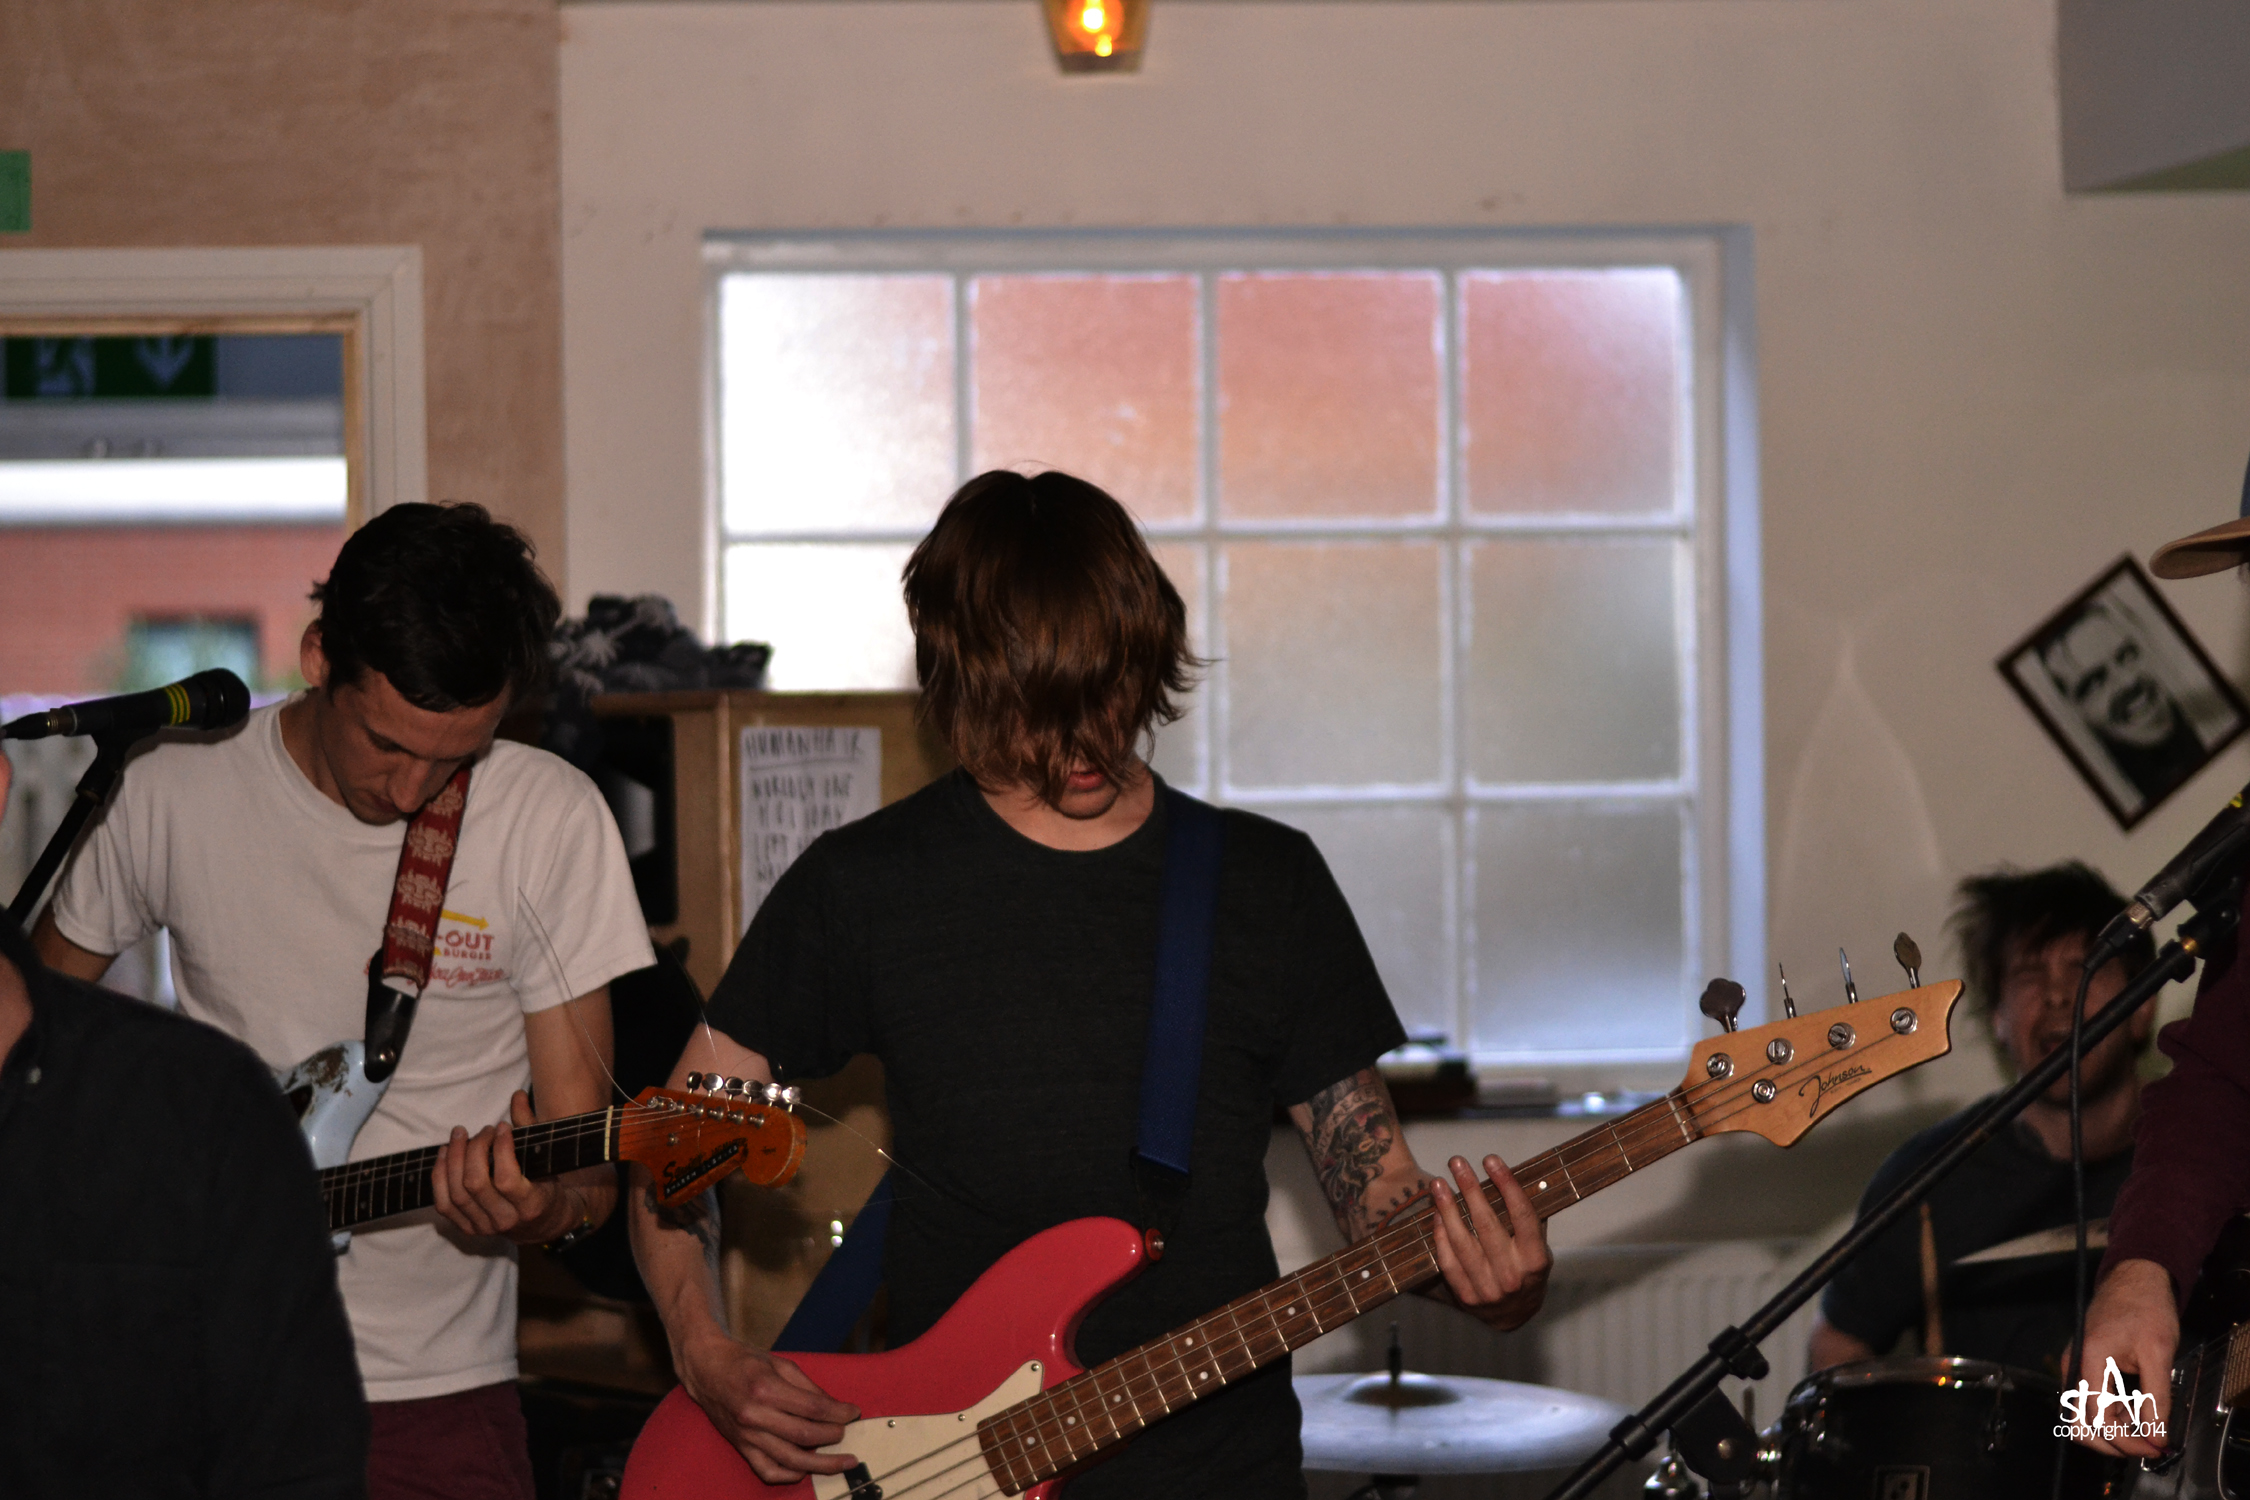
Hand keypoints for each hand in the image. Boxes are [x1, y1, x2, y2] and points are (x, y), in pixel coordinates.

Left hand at [431, 1090, 559, 1243]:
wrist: (543, 1223)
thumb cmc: (547, 1184)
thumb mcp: (545, 1158)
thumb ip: (530, 1126)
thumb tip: (517, 1095)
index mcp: (531, 1205)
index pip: (506, 1179)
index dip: (500, 1149)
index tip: (502, 1127)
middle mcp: (505, 1221)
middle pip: (475, 1184)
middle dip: (474, 1149)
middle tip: (483, 1130)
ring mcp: (483, 1227)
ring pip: (456, 1193)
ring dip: (453, 1159)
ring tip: (460, 1135)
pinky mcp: (467, 1228)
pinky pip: (443, 1204)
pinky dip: (439, 1176)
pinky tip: (444, 1154)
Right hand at [678, 1326, 860, 1482]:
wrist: (706, 1369)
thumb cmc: (744, 1362)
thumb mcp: (780, 1364)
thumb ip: (808, 1387)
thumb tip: (835, 1407)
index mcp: (766, 1388)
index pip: (813, 1408)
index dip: (839, 1413)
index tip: (853, 1412)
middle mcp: (755, 1415)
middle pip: (805, 1435)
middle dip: (834, 1436)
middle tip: (848, 1433)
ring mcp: (747, 1434)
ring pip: (790, 1458)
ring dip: (821, 1463)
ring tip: (842, 1462)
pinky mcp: (741, 1446)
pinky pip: (767, 1470)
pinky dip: (789, 1474)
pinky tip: (805, 1470)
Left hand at [1427, 1154, 1551, 1331]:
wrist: (1515, 1316)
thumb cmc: (1526, 1270)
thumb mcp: (1537, 1246)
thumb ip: (1527, 1218)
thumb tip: (1513, 1175)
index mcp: (1535, 1260)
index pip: (1522, 1216)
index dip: (1506, 1185)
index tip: (1491, 1160)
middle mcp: (1513, 1276)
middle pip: (1487, 1225)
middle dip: (1470, 1189)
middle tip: (1457, 1163)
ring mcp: (1488, 1289)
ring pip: (1463, 1243)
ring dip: (1448, 1209)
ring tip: (1438, 1183)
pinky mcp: (1466, 1297)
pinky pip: (1449, 1261)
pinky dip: (1440, 1236)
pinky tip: (1436, 1214)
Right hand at [2069, 1257, 2178, 1458]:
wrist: (2134, 1279)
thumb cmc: (2143, 1306)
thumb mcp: (2159, 1353)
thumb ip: (2156, 1398)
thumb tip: (2155, 1434)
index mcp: (2089, 1360)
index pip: (2097, 1417)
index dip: (2125, 1440)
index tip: (2152, 1446)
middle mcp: (2074, 1365)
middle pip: (2079, 1423)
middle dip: (2113, 1443)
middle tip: (2147, 1446)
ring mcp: (2075, 1366)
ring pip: (2083, 1416)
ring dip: (2113, 1431)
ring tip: (2145, 1428)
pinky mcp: (2083, 1366)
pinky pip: (2089, 1402)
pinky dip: (2111, 1416)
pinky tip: (2135, 1413)